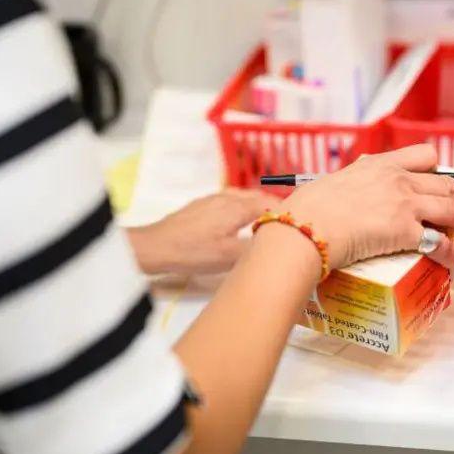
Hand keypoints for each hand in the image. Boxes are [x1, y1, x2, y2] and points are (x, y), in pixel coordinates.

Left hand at [127, 189, 279, 274]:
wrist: (156, 247)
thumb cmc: (194, 252)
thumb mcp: (230, 257)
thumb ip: (256, 247)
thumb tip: (276, 244)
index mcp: (238, 207)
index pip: (270, 203)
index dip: (285, 212)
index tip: (297, 222)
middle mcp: (227, 197)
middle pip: (257, 196)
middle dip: (273, 205)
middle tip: (284, 221)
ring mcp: (212, 199)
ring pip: (242, 196)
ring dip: (256, 204)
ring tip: (264, 218)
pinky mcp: (200, 205)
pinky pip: (229, 200)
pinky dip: (240, 206)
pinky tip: (236, 218)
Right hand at [277, 144, 453, 269]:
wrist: (305, 230)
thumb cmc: (307, 210)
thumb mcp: (332, 183)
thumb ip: (350, 184)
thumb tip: (345, 191)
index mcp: (379, 165)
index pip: (423, 155)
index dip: (438, 168)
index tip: (442, 179)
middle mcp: (398, 180)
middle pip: (447, 182)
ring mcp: (405, 205)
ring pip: (452, 209)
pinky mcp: (406, 233)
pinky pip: (439, 243)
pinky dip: (449, 255)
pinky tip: (451, 265)